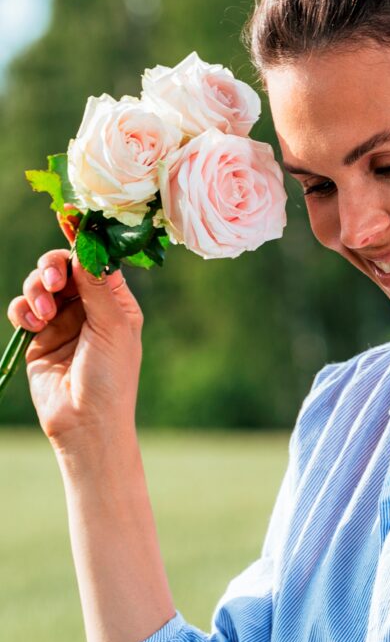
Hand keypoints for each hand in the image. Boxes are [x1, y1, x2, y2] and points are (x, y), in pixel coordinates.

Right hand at [6, 247, 142, 448]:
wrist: (85, 424)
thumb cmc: (111, 377)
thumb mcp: (114, 327)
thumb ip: (98, 286)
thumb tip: (86, 247)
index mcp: (115, 302)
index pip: (97, 260)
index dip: (83, 239)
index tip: (68, 217)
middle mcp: (88, 307)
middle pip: (64, 266)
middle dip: (53, 266)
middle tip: (54, 280)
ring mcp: (61, 321)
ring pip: (39, 284)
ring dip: (37, 289)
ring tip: (44, 311)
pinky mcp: (37, 338)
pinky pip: (23, 308)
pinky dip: (23, 310)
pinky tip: (32, 324)